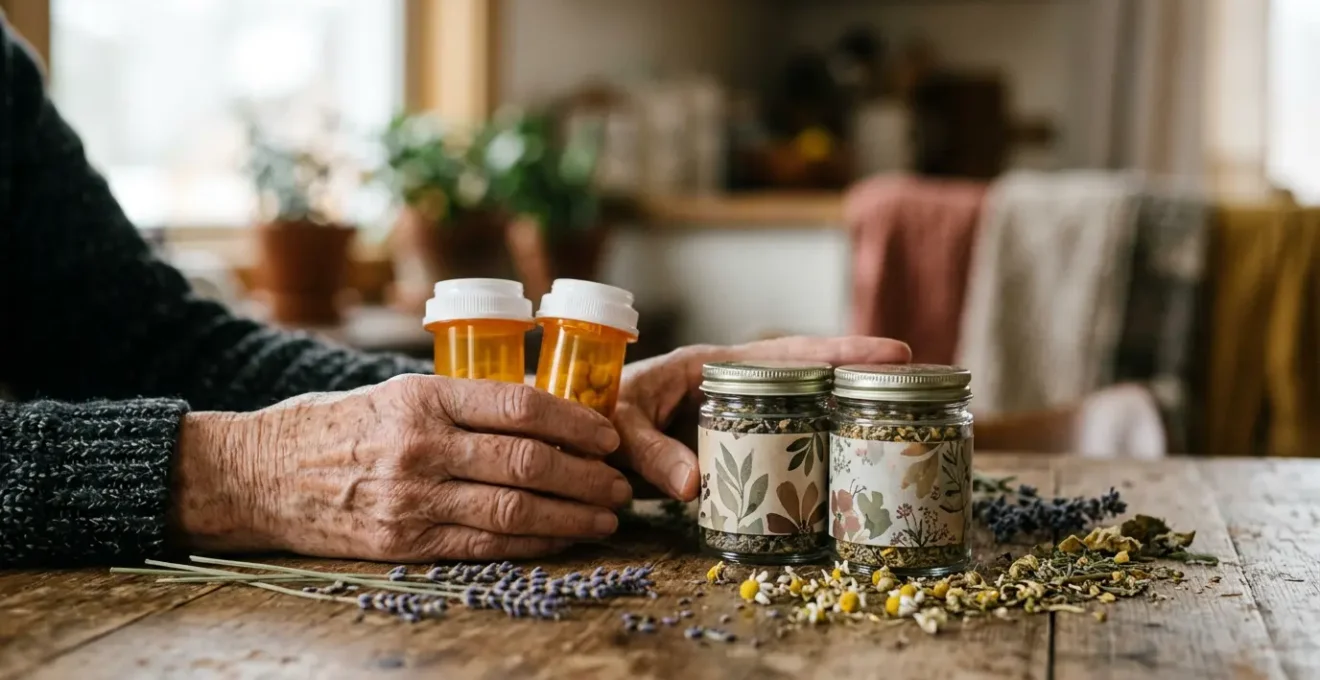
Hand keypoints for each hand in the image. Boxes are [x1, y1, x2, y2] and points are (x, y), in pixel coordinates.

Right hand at [170, 375, 630, 560]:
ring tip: (606, 514)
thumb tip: (544, 410)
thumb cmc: (338, 427)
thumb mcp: (396, 392)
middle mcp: (421, 445)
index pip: (520, 405)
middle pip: (528, 461)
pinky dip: (534, 544)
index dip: (576, 422)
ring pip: (514, 509)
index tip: (608, 433)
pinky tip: (563, 538)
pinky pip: (485, 546)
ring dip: (572, 515)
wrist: (261, 474)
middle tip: (619, 481)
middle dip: (587, 474)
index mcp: (423, 396)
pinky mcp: (404, 542)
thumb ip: (461, 402)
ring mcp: (412, 498)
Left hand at [612, 336, 911, 500]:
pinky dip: (811, 454)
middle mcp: (731, 387)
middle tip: (918, 384)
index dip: (841, 351)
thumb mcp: (619, 426)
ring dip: (843, 416)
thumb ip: (650, 451)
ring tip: (897, 424)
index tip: (896, 350)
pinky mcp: (732, 450)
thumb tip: (697, 485)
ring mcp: (736, 419)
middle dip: (860, 377)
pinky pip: (779, 446)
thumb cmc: (591, 414)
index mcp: (709, 365)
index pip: (787, 354)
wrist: (574, 440)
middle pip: (809, 378)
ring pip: (800, 412)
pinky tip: (842, 470)